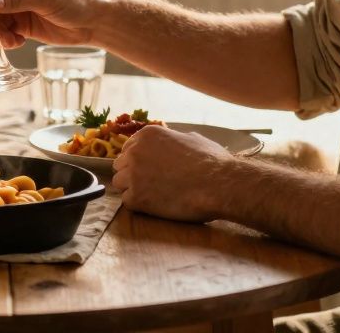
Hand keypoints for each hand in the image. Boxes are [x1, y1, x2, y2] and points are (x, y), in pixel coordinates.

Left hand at [110, 126, 230, 222]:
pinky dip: (139, 205)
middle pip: (121, 165)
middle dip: (133, 174)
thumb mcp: (192, 139)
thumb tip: (175, 140)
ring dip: (133, 189)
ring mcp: (133, 174)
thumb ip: (174, 139)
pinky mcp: (136, 197)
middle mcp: (135, 151)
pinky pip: (127, 201)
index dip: (139, 160)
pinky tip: (156, 205)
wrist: (219, 185)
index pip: (128, 148)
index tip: (149, 169)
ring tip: (153, 195)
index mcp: (147, 135)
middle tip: (151, 184)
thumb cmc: (212, 162)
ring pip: (120, 183)